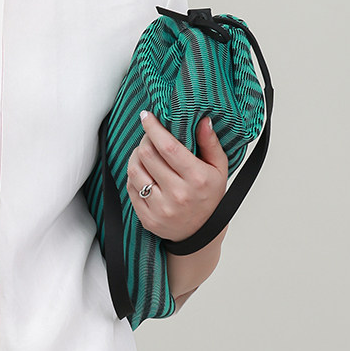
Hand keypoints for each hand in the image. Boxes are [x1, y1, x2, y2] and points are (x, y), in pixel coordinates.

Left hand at [126, 111, 227, 241]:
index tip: (146, 116)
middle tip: (148, 136)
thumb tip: (203, 120)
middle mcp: (178, 194)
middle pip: (147, 155)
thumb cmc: (210, 196)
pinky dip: (133, 175)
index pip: (167, 147)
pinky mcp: (147, 218)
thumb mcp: (219, 169)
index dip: (153, 129)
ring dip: (135, 156)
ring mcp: (161, 208)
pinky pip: (130, 188)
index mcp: (197, 179)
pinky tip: (142, 172)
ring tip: (143, 153)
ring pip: (134, 170)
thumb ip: (211, 143)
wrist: (201, 233)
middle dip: (144, 139)